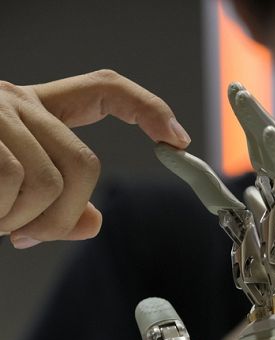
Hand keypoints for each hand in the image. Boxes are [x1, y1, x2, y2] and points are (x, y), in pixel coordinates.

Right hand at [0, 70, 190, 247]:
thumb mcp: (10, 188)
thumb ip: (56, 202)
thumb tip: (93, 223)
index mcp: (36, 107)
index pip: (104, 88)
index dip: (147, 107)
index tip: (177, 138)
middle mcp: (18, 101)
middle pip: (85, 164)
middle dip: (65, 215)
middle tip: (31, 236)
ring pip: (50, 182)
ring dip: (25, 220)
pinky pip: (12, 182)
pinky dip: (1, 215)